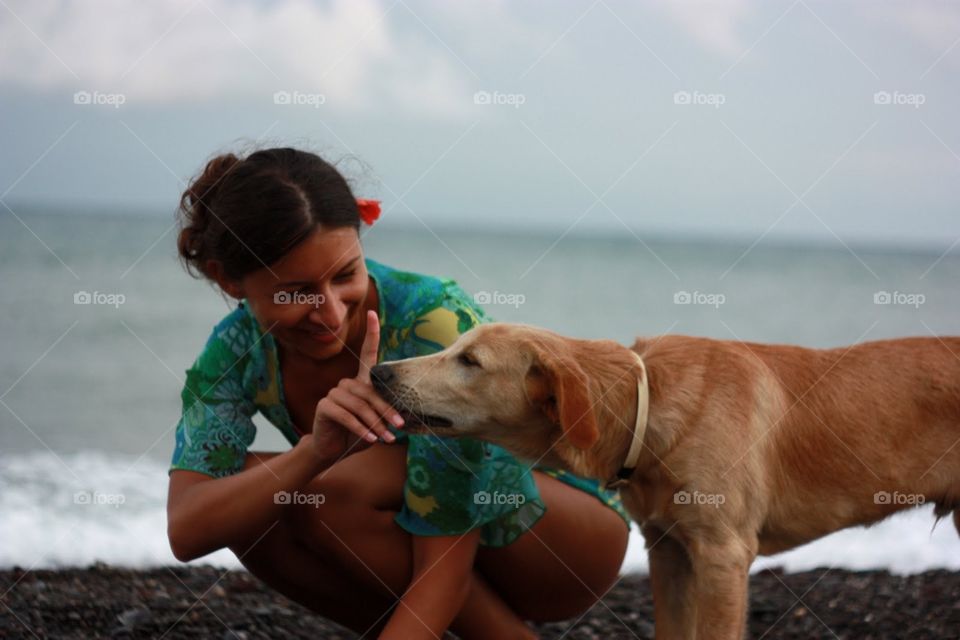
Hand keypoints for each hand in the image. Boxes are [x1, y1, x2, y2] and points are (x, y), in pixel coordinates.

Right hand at [311, 310, 404, 466]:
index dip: (371, 333)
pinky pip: (347, 416)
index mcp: (360, 381)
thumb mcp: (376, 422)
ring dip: (376, 423)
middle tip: (399, 427)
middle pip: (370, 392)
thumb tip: (406, 414)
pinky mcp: (325, 406)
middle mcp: (347, 383)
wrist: (332, 449)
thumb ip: (386, 413)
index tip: (373, 313)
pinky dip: (361, 429)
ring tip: (387, 438)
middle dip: (387, 410)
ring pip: (360, 405)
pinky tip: (371, 439)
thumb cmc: (358, 433)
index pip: (366, 353)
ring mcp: (334, 393)